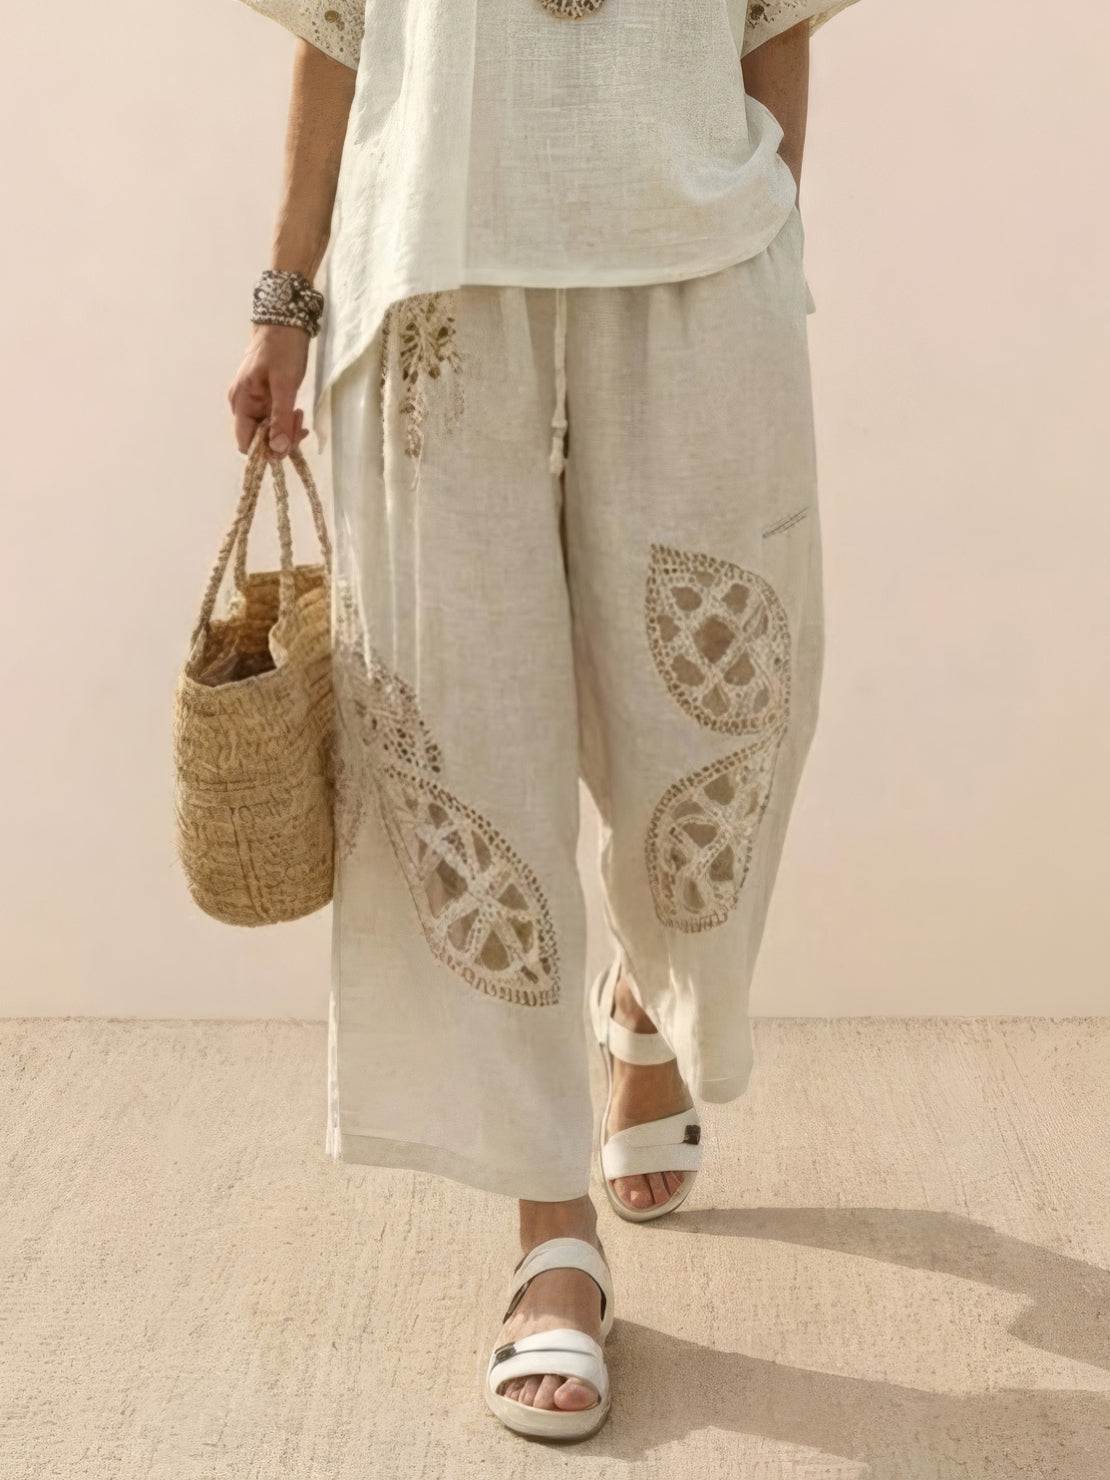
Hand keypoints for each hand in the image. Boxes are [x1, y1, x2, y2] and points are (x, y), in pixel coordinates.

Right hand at [227, 323, 312, 456]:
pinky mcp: (263, 396)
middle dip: (280, 438)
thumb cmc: (283, 349)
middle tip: (300, 425)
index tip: (287, 443)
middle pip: (258, 438)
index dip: (265, 450)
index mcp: (241, 402)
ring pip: (267, 429)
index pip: (245, 443)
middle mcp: (242, 404)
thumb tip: (277, 450)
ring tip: (300, 415)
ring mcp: (252, 400)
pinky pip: (272, 417)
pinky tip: (296, 413)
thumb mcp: (285, 385)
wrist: (285, 321)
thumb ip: (281, 418)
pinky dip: (284, 420)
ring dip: (285, 429)